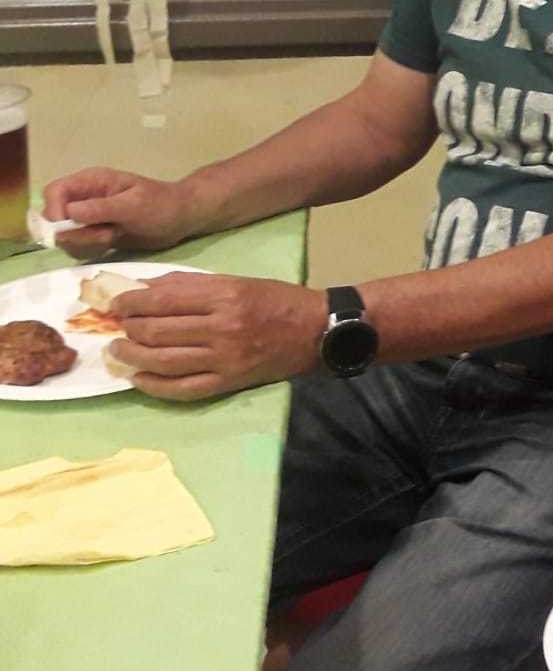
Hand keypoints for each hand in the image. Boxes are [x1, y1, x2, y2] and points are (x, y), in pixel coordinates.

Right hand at [43, 168, 201, 258]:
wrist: (182, 218)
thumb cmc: (162, 205)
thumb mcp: (133, 205)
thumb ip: (101, 208)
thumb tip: (69, 212)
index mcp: (91, 182)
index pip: (55, 191)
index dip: (54, 210)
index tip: (68, 227)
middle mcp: (85, 198)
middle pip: (55, 217)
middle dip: (74, 232)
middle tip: (103, 235)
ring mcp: (89, 217)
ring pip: (66, 235)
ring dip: (86, 242)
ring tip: (113, 235)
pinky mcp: (95, 234)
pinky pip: (79, 247)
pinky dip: (92, 249)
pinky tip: (113, 242)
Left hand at [106, 273, 324, 400]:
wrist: (316, 331)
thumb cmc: (276, 300)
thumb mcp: (236, 281)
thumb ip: (190, 285)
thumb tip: (144, 290)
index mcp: (225, 295)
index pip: (163, 300)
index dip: (131, 302)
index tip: (118, 303)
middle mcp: (222, 327)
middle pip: (157, 330)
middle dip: (128, 328)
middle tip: (119, 325)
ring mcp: (225, 358)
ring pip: (162, 360)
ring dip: (132, 356)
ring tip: (119, 349)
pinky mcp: (228, 382)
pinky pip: (182, 389)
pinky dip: (154, 385)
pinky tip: (138, 377)